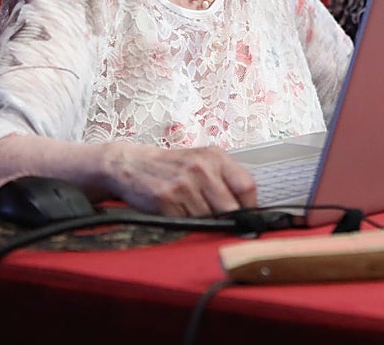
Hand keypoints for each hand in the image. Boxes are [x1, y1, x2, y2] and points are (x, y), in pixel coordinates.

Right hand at [100, 142, 257, 216]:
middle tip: (224, 225)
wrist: (133, 164)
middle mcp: (201, 168)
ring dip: (205, 223)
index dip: (250, 207)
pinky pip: (186, 223)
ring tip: (194, 213)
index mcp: (215, 157)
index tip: (248, 217)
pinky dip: (185, 224)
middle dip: (229, 220)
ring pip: (208, 219)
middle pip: (230, 207)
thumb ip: (224, 178)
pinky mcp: (165, 200)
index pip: (246, 186)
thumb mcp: (202, 161)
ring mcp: (183, 184)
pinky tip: (178, 213)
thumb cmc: (172, 166)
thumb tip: (248, 206)